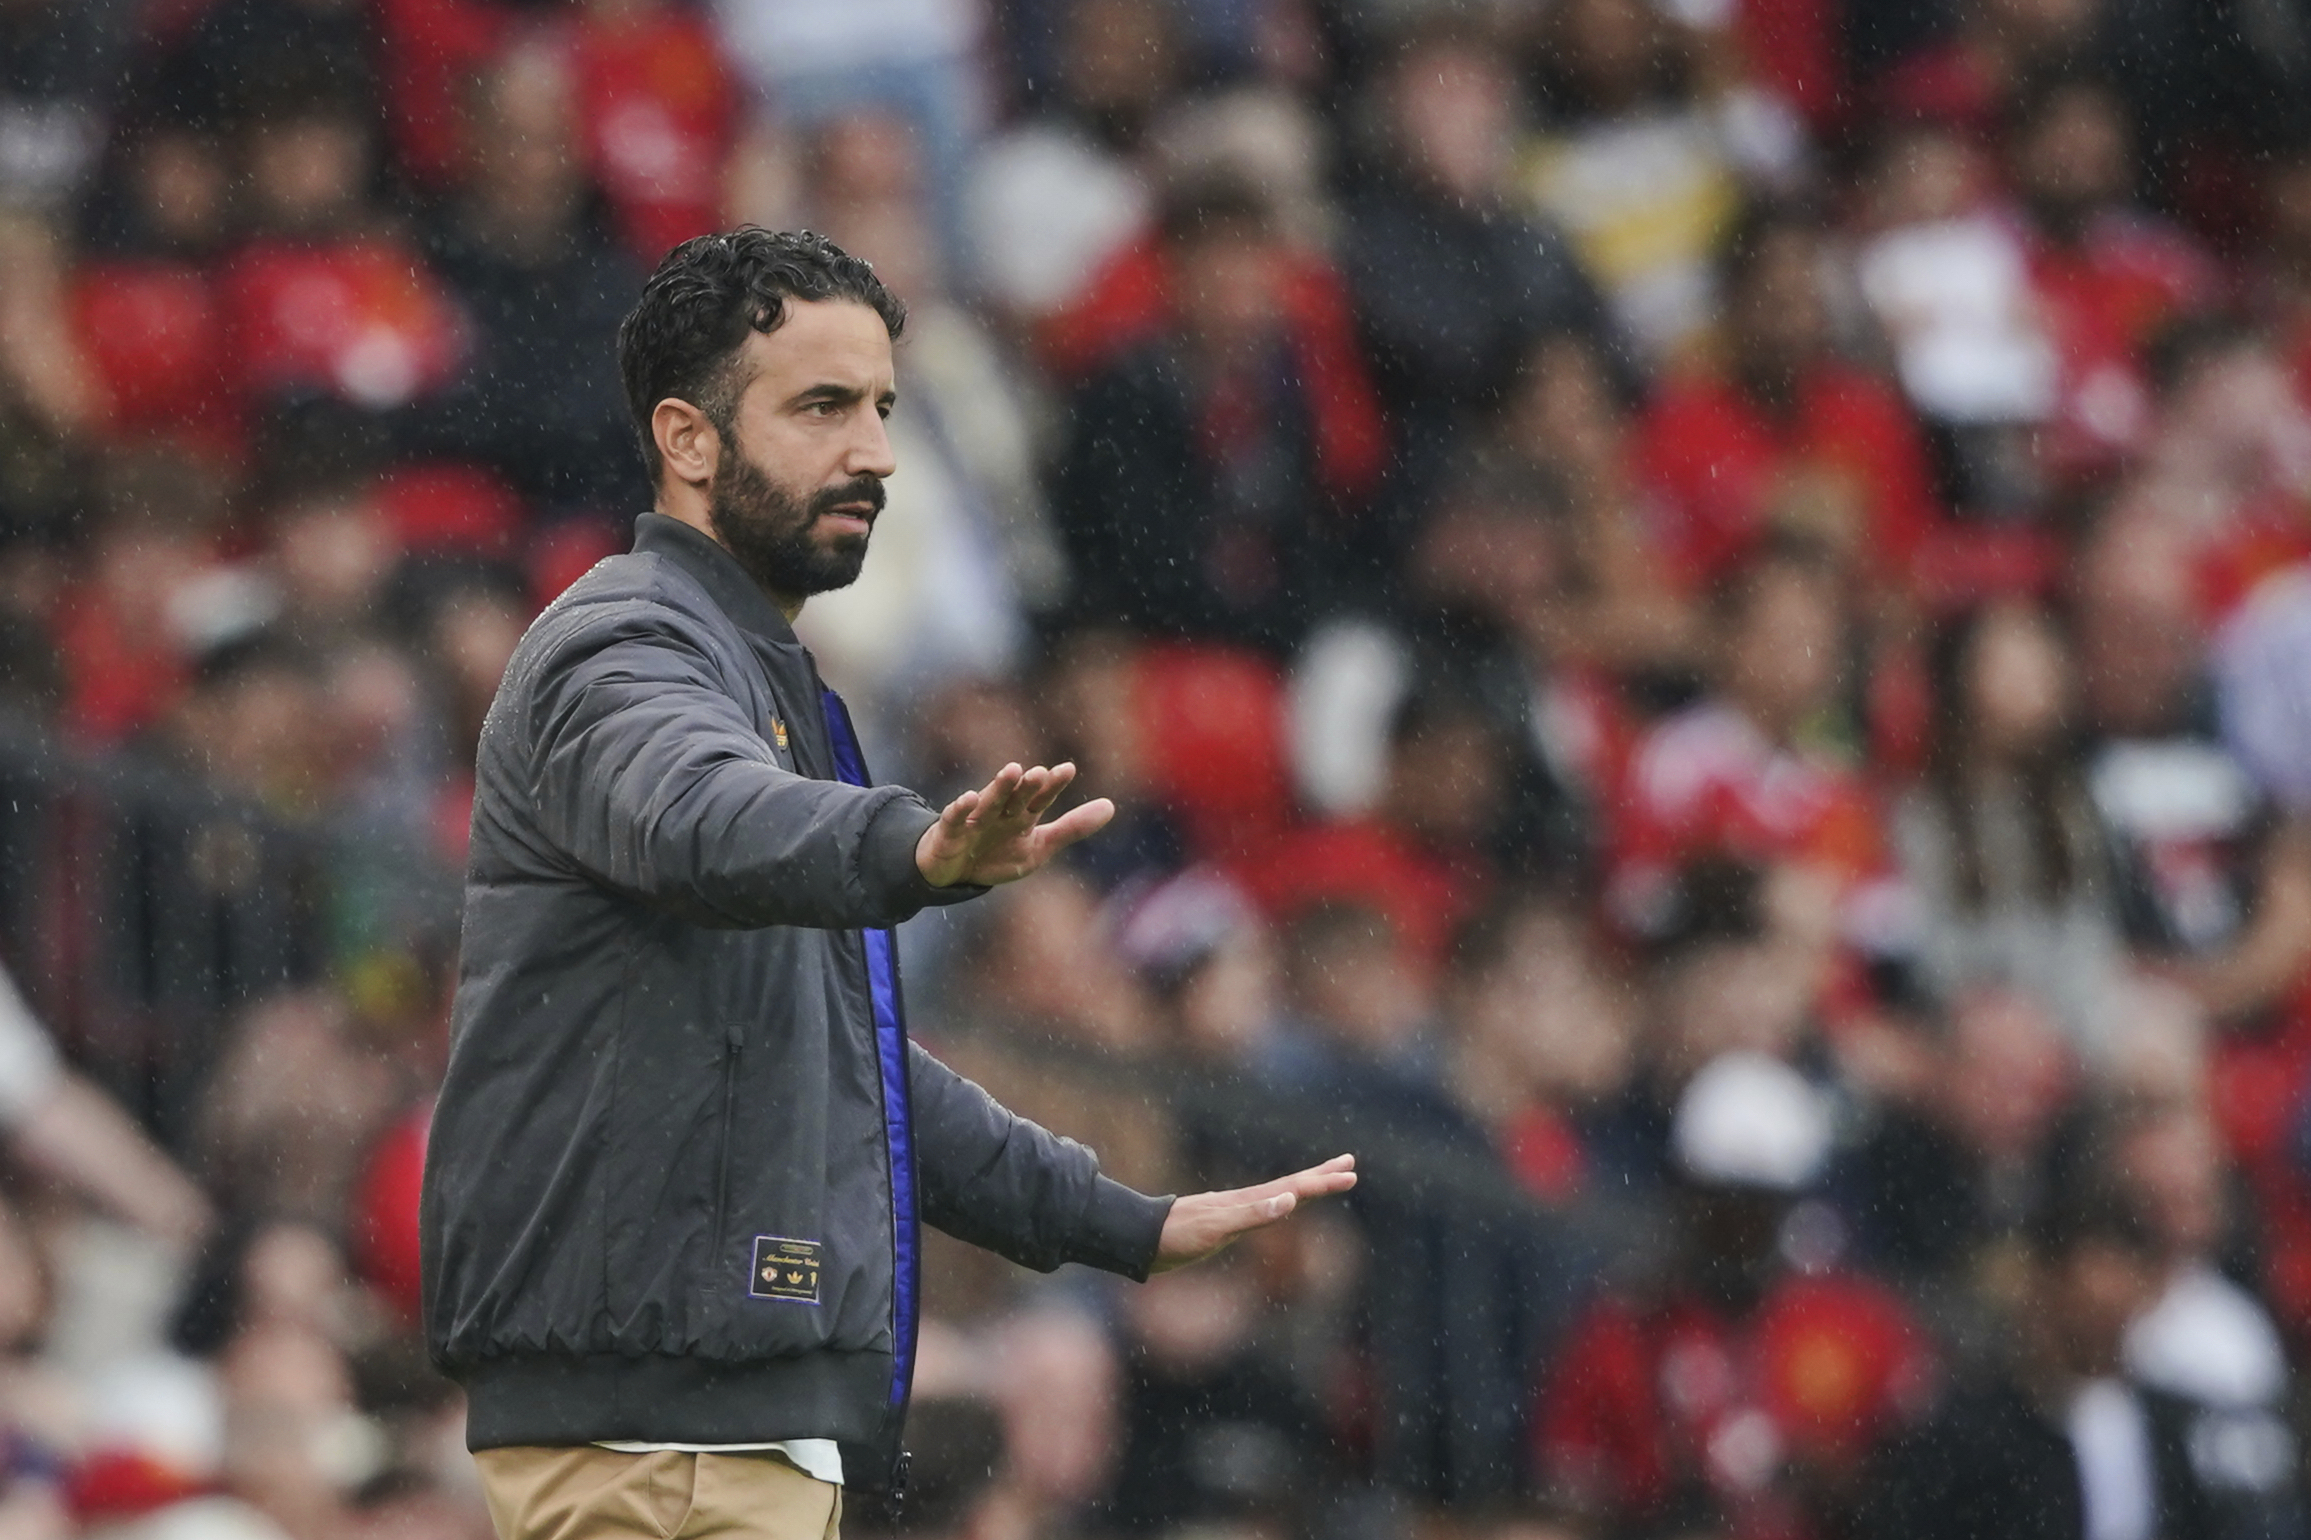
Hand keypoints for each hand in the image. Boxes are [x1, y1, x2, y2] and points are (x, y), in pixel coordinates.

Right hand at [915, 762, 1114, 887]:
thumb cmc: (998, 854)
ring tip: (1012, 770)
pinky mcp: (950, 831)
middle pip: (1017, 797)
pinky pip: (955, 818)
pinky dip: (961, 809)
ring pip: (990, 801)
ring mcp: (976, 820)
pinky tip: (969, 798)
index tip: (1068, 770)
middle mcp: (1001, 812)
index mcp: (1023, 815)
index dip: (1053, 786)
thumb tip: (1112, 806)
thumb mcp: (1040, 846)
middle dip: (1027, 785)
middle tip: (1040, 772)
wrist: (956, 873)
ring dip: (1000, 787)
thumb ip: (1073, 827)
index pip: (1041, 798)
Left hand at [1152, 1155, 1356, 1272]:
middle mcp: (1246, 1201)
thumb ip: (1253, 1215)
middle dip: (1321, 1177)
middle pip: (1291, 1185)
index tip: (1350, 1174)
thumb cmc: (1178, 1236)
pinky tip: (1282, 1204)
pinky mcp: (1226, 1221)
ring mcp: (1236, 1210)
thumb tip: (1290, 1200)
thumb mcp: (1217, 1228)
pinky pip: (1264, 1208)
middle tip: (1350, 1165)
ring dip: (1305, 1187)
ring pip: (1279, 1194)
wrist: (1143, 1238)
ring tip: (1324, 1180)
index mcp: (1249, 1202)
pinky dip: (1281, 1203)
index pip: (1294, 1188)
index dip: (1322, 1182)